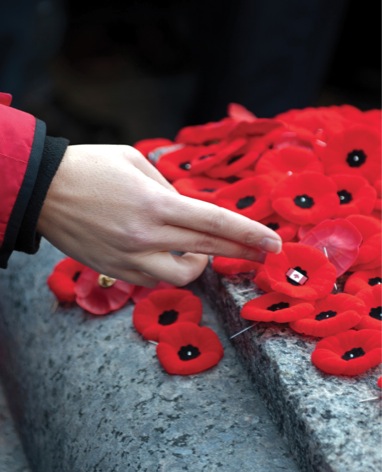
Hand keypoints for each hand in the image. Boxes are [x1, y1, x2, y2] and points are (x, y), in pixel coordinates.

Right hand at [37, 144, 281, 285]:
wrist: (43, 191)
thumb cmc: (91, 167)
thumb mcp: (136, 161)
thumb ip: (170, 189)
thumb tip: (191, 210)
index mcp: (156, 203)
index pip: (215, 222)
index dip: (249, 234)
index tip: (274, 243)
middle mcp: (147, 236)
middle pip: (208, 250)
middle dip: (243, 253)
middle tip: (265, 254)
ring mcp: (130, 259)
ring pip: (182, 276)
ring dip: (197, 263)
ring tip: (194, 250)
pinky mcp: (116, 271)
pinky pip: (154, 279)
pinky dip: (167, 268)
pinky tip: (163, 253)